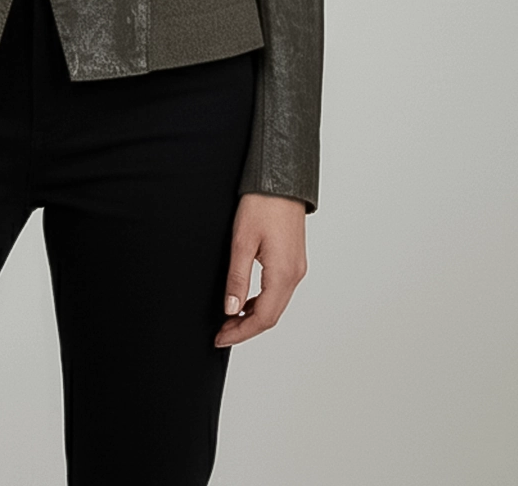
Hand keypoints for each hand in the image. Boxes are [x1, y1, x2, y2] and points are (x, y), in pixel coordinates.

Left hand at [214, 192, 306, 346]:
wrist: (282, 180)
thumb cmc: (262, 205)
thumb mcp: (242, 241)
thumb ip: (237, 278)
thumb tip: (231, 310)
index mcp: (283, 274)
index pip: (263, 318)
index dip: (241, 332)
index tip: (220, 338)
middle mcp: (294, 275)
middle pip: (271, 316)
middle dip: (246, 328)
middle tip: (222, 333)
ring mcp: (296, 268)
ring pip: (276, 305)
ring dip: (254, 316)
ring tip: (229, 319)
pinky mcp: (294, 260)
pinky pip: (279, 291)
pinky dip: (262, 302)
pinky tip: (245, 300)